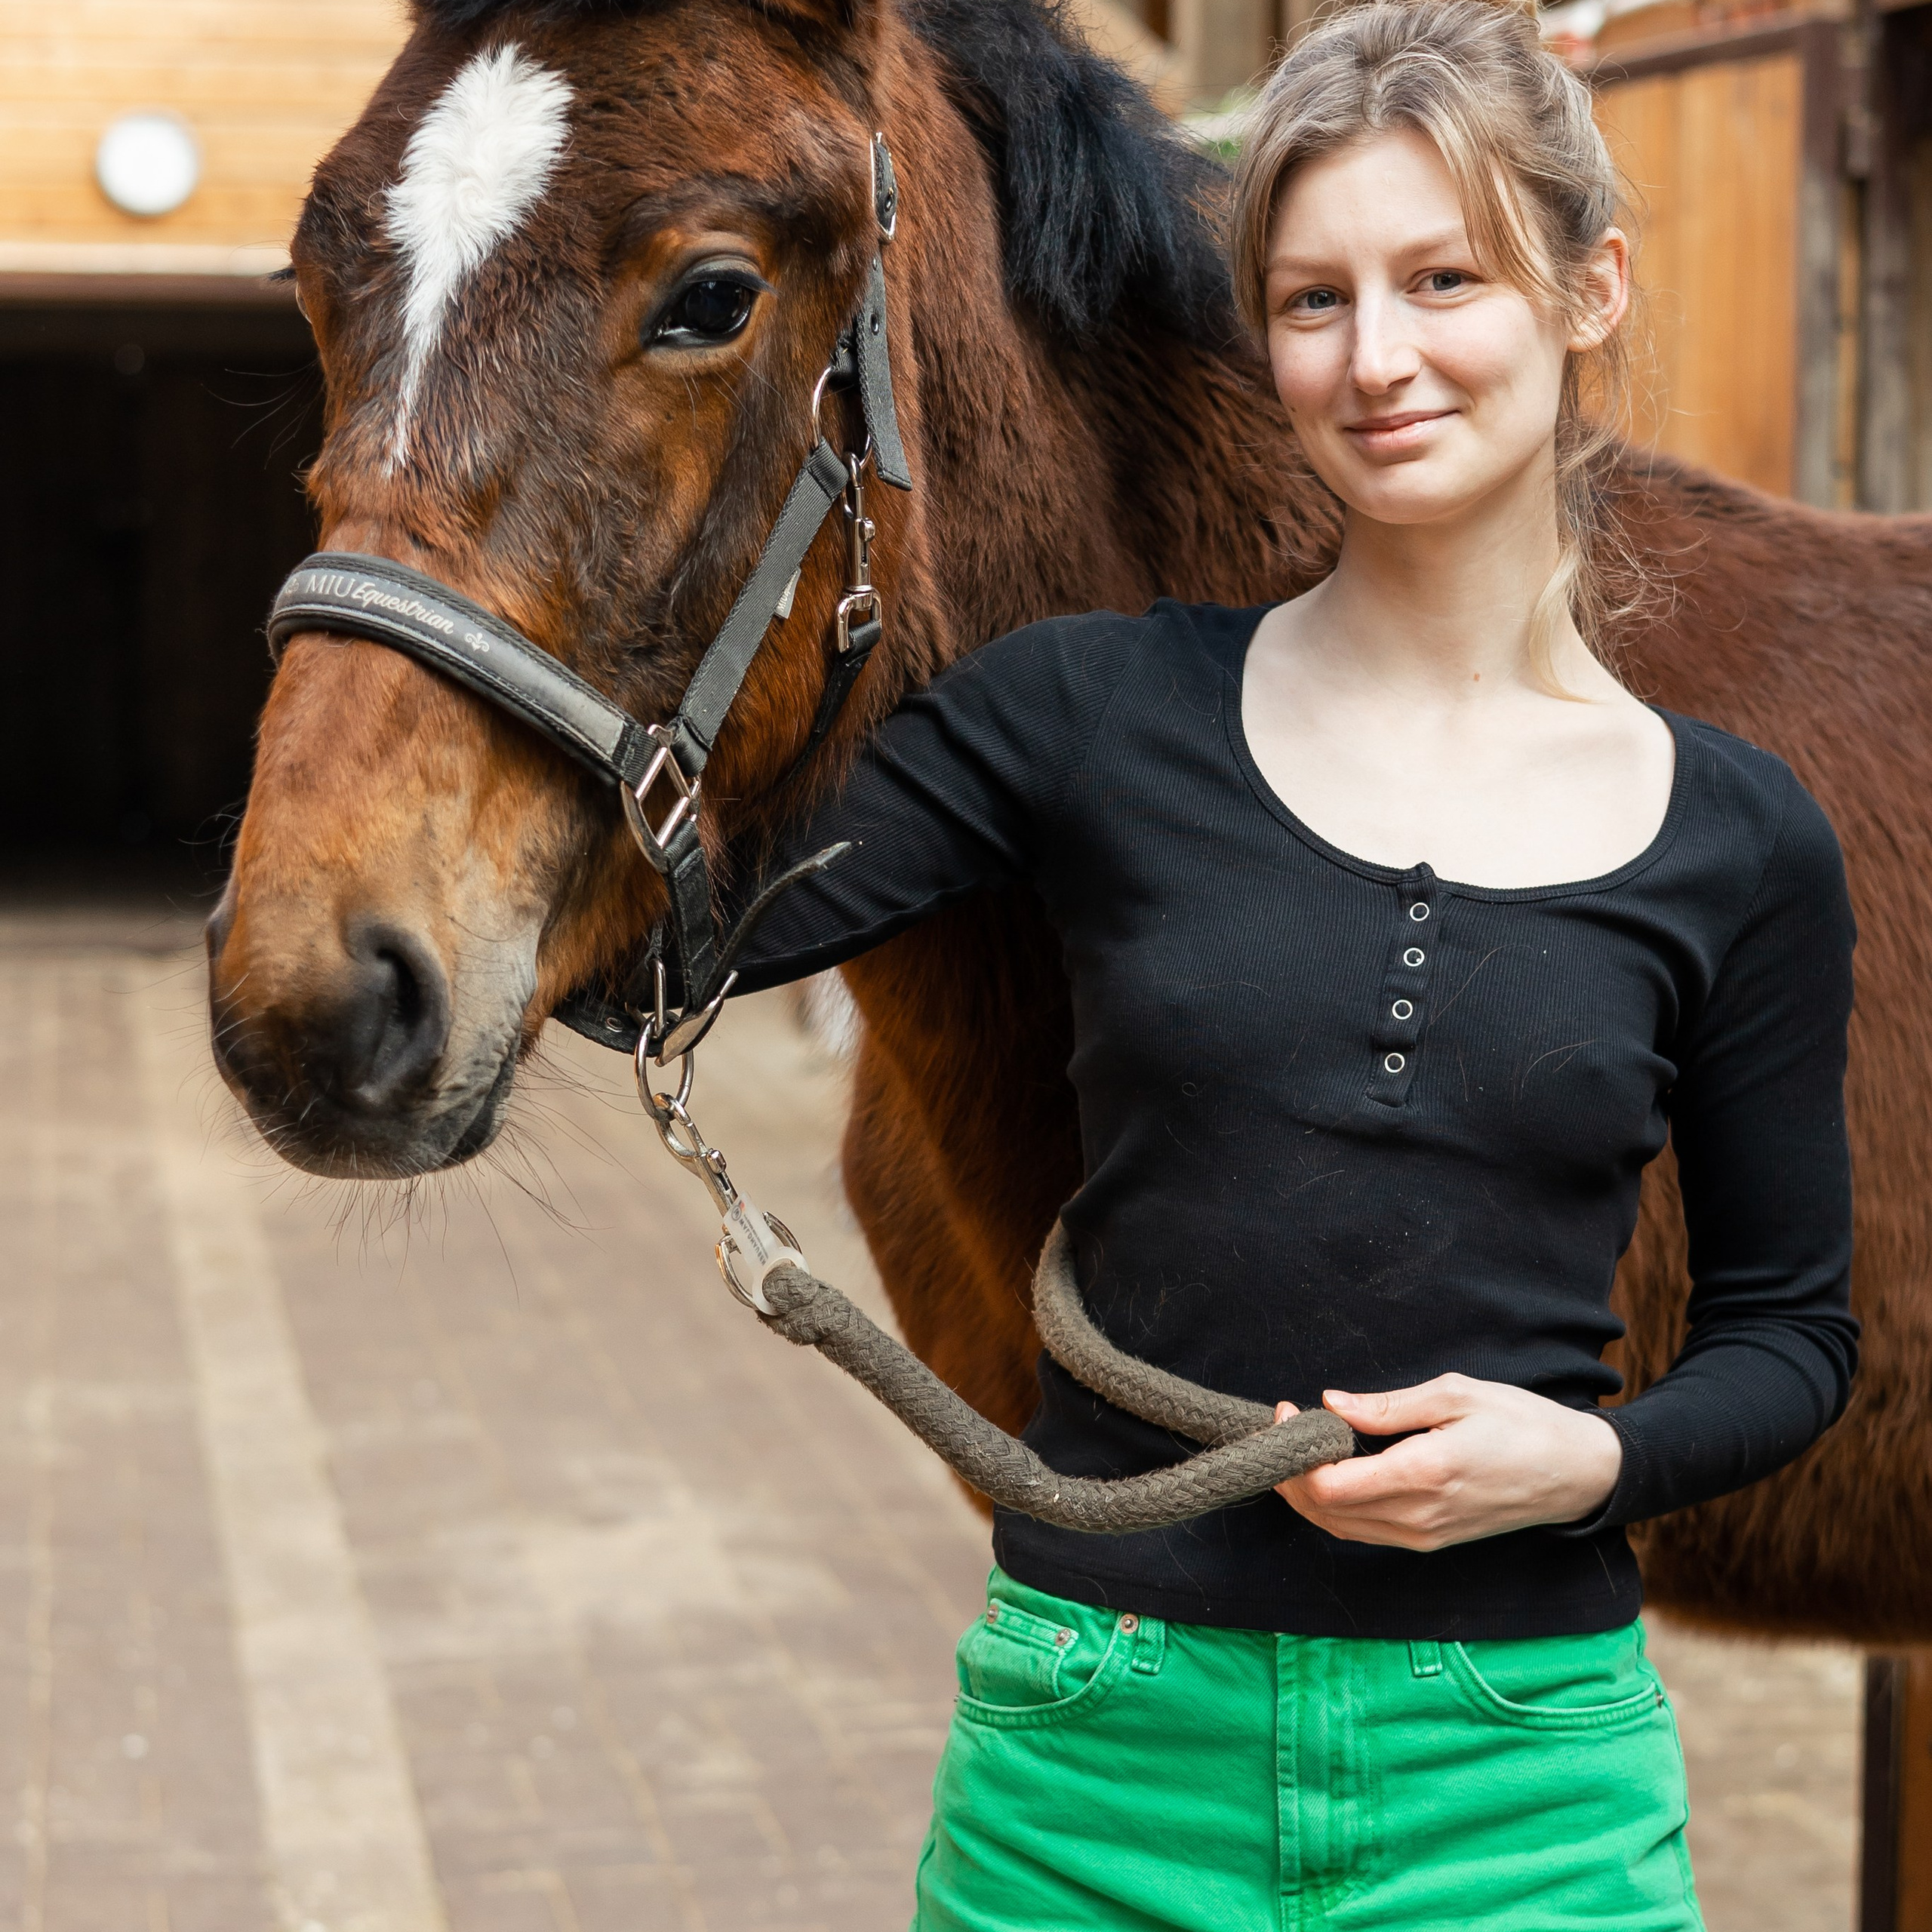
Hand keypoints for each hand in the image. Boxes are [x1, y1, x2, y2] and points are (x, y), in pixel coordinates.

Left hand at [1273, 1375, 1623, 1550]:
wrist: (1576, 1473)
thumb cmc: (1520, 1422)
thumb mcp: (1455, 1395)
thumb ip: (1387, 1406)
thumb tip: (1332, 1402)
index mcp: (1424, 1475)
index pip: (1330, 1486)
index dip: (1294, 1453)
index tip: (1287, 1410)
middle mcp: (1418, 1517)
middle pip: (1324, 1512)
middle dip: (1289, 1472)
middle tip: (1283, 1427)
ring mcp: (1423, 1536)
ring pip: (1339, 1527)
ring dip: (1306, 1492)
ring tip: (1298, 1445)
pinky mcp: (1429, 1541)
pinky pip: (1364, 1531)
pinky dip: (1334, 1506)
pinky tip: (1330, 1470)